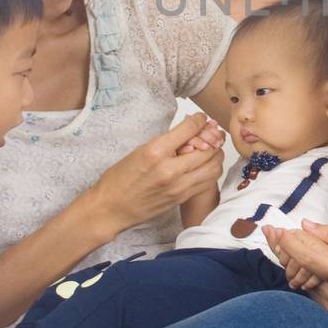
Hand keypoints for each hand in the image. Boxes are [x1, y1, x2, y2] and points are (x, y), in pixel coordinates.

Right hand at [81, 114, 223, 239]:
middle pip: (208, 148)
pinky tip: (205, 165)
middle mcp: (169, 170)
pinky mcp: (182, 198)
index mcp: (155, 152)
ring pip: (214, 166)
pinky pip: (208, 181)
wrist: (111, 209)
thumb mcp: (139, 151)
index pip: (189, 129)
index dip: (200, 120)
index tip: (201, 118)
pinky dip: (211, 170)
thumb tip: (188, 130)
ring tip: (210, 149)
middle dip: (213, 136)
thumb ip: (166, 142)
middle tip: (212, 132)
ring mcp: (178, 187)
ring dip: (216, 155)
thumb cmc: (119, 179)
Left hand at [264, 220, 327, 308]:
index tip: (276, 229)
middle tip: (269, 232)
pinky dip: (303, 275)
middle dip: (283, 249)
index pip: (307, 257)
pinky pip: (311, 290)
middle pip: (299, 269)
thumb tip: (306, 224)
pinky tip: (298, 261)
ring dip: (292, 262)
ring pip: (303, 280)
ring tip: (279, 242)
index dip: (289, 243)